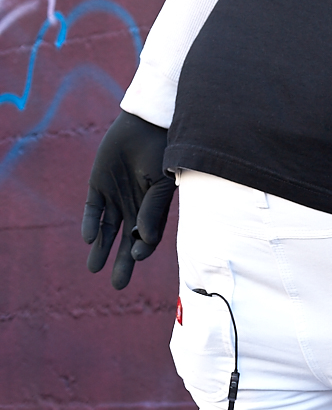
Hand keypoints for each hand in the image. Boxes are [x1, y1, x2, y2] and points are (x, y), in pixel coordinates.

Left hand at [83, 111, 175, 289]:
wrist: (144, 124)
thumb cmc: (163, 151)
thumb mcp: (162, 181)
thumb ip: (153, 209)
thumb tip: (143, 238)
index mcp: (156, 208)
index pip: (149, 237)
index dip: (143, 249)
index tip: (137, 255)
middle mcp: (135, 207)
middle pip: (128, 240)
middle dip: (122, 262)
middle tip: (117, 284)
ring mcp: (116, 197)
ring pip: (107, 230)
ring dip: (101, 249)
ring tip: (94, 268)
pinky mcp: (97, 187)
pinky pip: (93, 210)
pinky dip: (91, 224)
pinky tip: (90, 238)